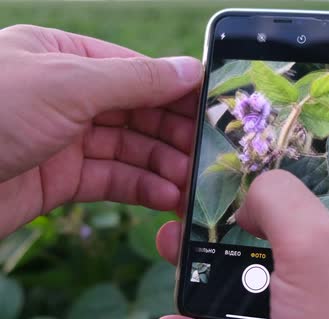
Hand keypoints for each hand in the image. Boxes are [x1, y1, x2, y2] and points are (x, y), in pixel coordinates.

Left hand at [0, 25, 200, 237]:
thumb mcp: (67, 84)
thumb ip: (134, 79)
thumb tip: (190, 69)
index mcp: (63, 55)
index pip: (135, 69)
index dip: (176, 89)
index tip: (212, 109)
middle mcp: (65, 95)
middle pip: (137, 112)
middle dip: (173, 133)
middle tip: (208, 154)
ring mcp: (63, 138)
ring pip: (129, 148)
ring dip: (164, 165)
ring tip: (192, 184)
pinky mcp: (60, 179)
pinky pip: (111, 178)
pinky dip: (141, 187)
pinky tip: (165, 196)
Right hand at [154, 170, 328, 318]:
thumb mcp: (320, 246)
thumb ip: (284, 200)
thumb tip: (254, 194)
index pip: (327, 200)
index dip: (282, 185)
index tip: (234, 178)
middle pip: (280, 246)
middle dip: (228, 233)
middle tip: (187, 222)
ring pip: (254, 296)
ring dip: (208, 281)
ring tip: (171, 258)